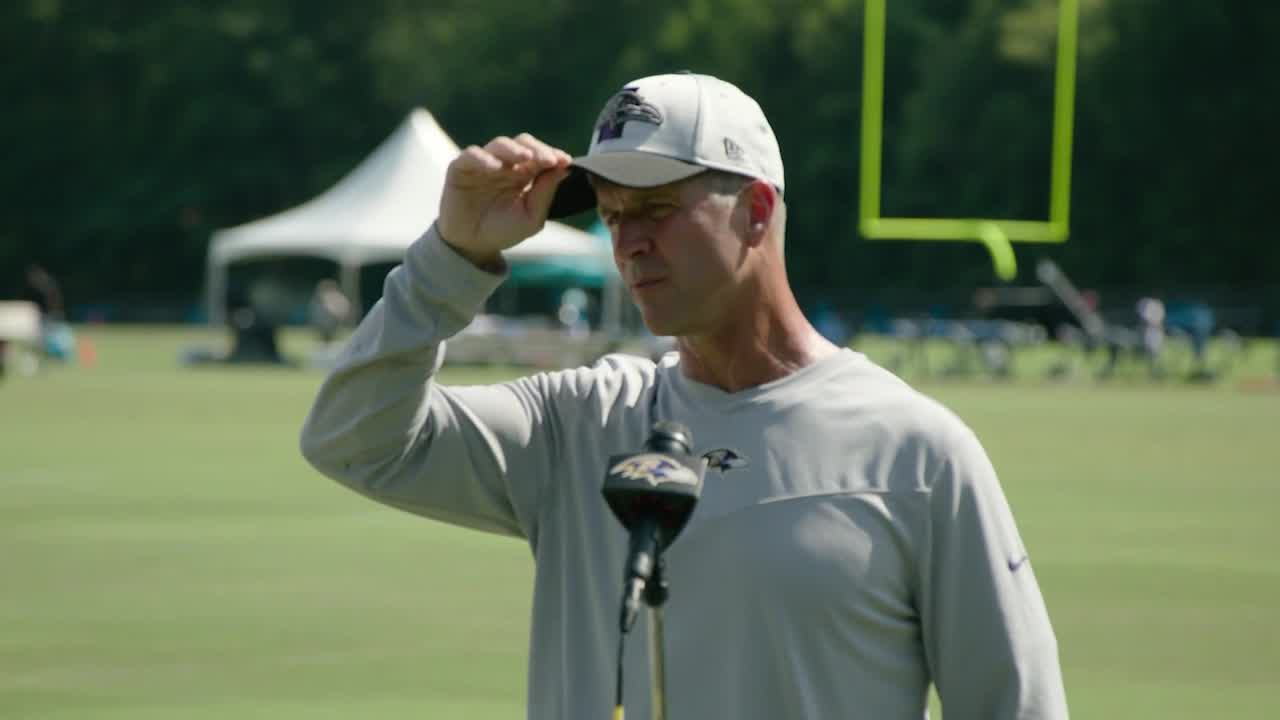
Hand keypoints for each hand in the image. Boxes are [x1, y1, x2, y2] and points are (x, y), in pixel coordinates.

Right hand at [438, 133, 572, 268]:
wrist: (472, 246)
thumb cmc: (504, 231)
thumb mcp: (531, 218)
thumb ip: (545, 193)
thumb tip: (564, 169)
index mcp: (526, 173)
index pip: (540, 155)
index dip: (552, 154)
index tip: (565, 161)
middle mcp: (506, 164)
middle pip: (523, 144)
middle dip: (537, 149)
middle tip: (548, 159)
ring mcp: (484, 164)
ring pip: (499, 145)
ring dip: (513, 149)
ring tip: (525, 157)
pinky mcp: (461, 168)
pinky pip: (471, 155)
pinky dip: (483, 158)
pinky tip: (495, 167)